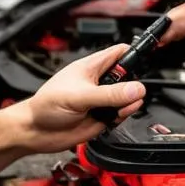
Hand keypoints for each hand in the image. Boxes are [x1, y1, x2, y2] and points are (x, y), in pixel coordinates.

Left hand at [7, 44, 145, 153]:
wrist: (36, 132)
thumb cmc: (46, 105)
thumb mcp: (79, 96)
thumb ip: (108, 94)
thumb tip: (135, 89)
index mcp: (91, 67)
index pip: (120, 53)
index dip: (134, 53)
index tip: (148, 59)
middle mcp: (98, 82)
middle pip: (129, 78)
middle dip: (134, 86)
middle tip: (128, 95)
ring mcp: (101, 100)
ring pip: (128, 98)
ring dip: (129, 104)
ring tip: (119, 110)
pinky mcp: (102, 118)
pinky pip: (121, 115)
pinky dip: (122, 117)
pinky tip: (112, 119)